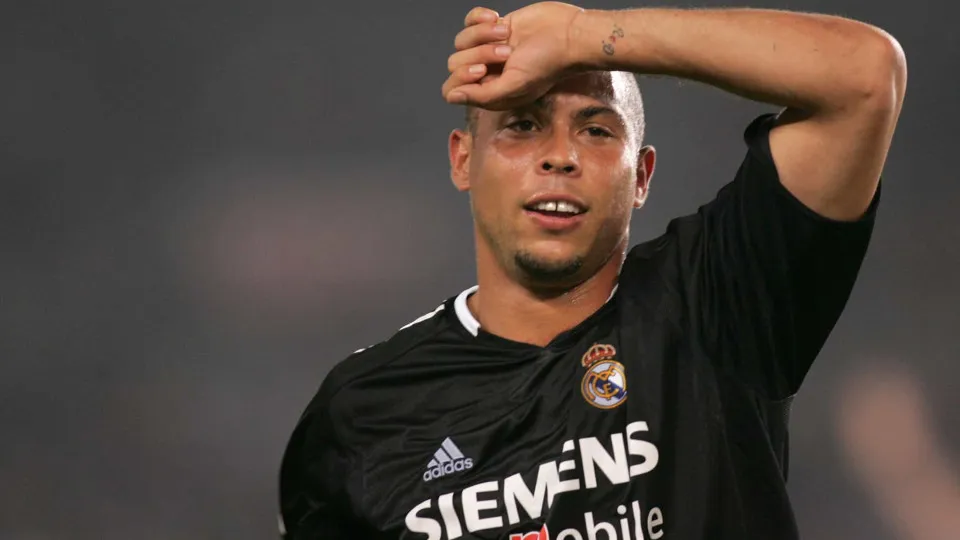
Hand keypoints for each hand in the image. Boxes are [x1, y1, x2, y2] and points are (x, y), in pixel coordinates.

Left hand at [442, 3, 584, 109]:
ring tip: (506, 34)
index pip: (452, 90)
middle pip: (455, 64)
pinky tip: (497, 18)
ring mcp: (488, 49)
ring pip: (461, 41)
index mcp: (489, 93)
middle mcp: (486, 73)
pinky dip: (478, 18)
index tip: (481, 70)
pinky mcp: (492, 28)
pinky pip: (469, 21)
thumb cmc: (546, 64)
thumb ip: (481, 95)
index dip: (460, 79)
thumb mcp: (514, 86)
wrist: (568, 34)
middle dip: (479, 53)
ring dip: (482, 34)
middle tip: (507, 52)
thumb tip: (452, 96)